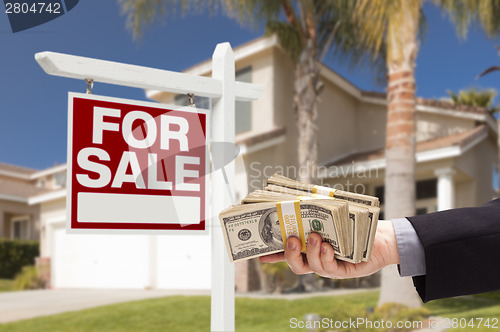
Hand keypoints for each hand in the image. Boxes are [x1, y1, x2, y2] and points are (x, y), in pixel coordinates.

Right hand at [259, 220, 399, 278]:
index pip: (287, 253)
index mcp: (309, 248)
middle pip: (296, 264)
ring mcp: (328, 266)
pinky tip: (328, 246)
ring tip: (315, 237)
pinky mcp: (343, 270)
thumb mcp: (332, 216)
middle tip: (291, 239)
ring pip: (312, 266)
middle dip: (289, 254)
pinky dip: (326, 257)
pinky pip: (330, 267)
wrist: (379, 237)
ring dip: (310, 251)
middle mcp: (316, 259)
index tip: (259, 254)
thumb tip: (301, 196)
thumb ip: (316, 211)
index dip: (273, 255)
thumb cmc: (353, 225)